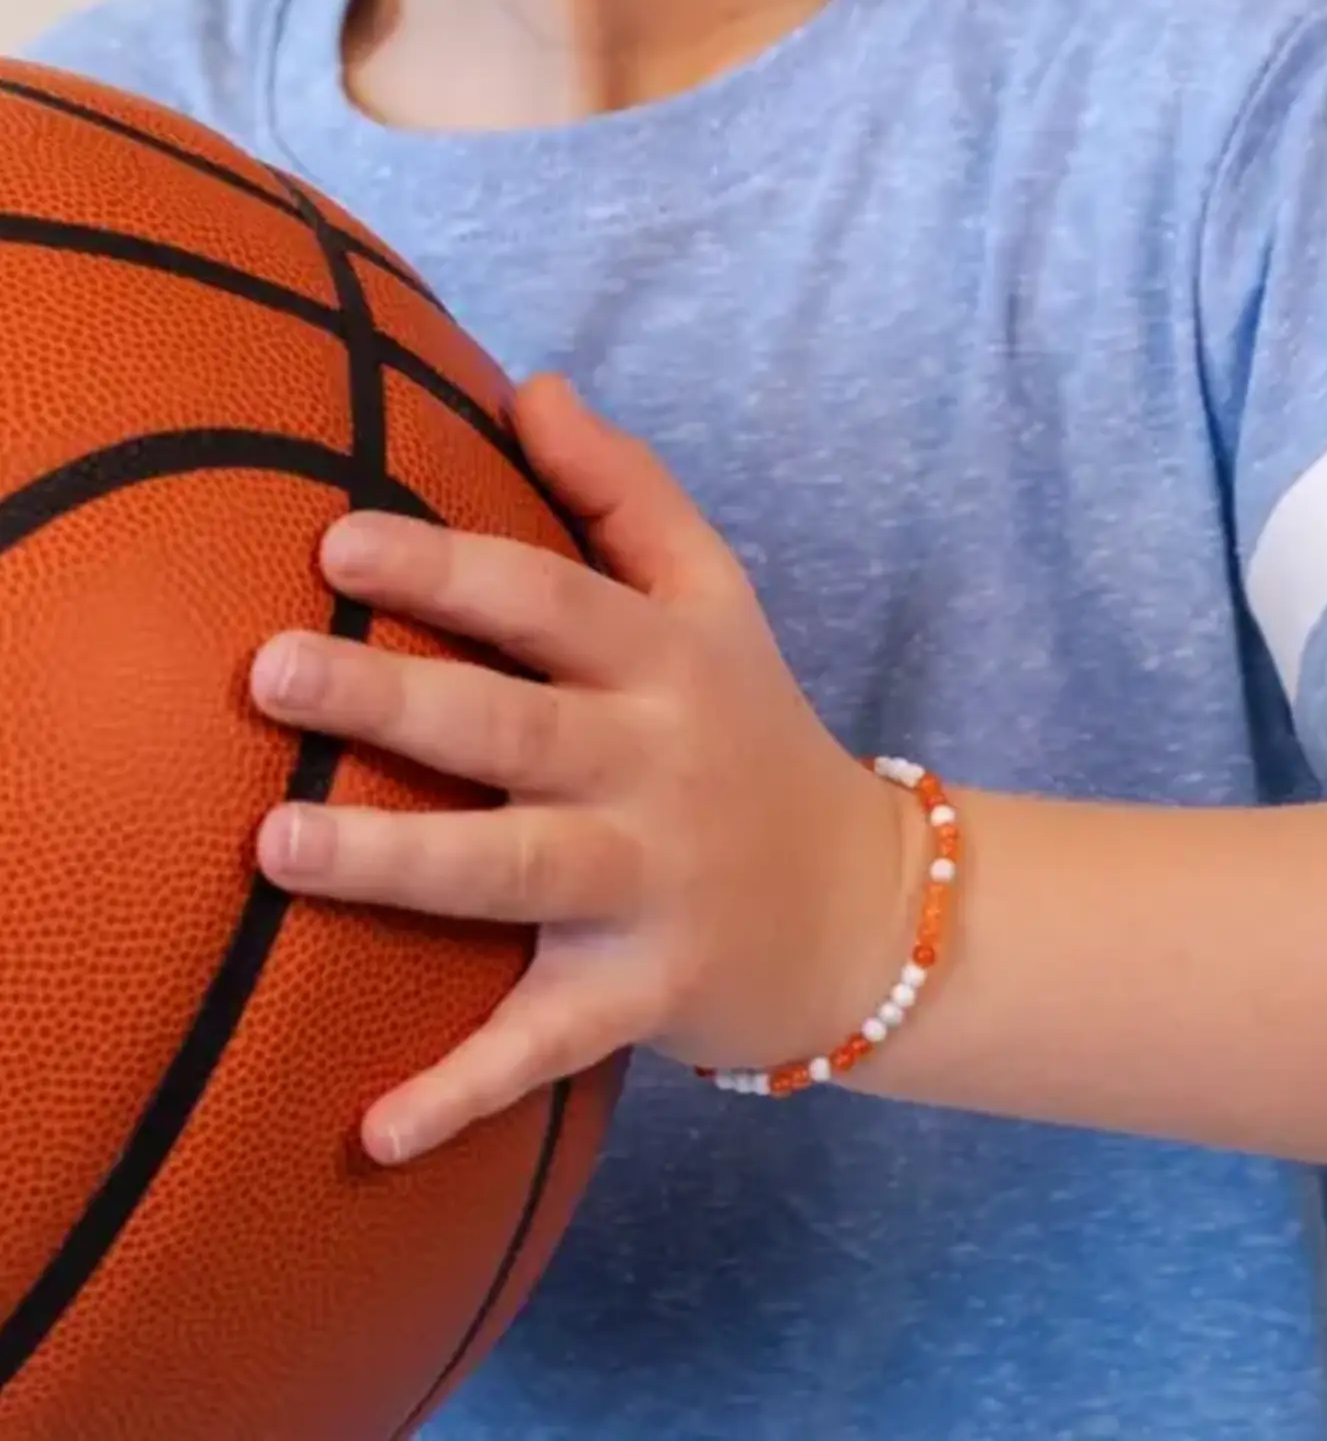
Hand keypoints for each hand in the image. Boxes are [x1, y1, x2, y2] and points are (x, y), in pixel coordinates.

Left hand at [249, 375, 919, 1165]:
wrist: (866, 905)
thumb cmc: (752, 728)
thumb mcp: (716, 596)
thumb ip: (626, 489)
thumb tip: (531, 384)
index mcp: (667, 657)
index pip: (553, 600)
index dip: (450, 571)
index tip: (337, 545)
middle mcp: (659, 763)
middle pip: (516, 725)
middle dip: (394, 701)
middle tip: (271, 671)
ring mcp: (653, 884)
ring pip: (515, 870)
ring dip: (400, 865)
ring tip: (277, 847)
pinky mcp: (645, 995)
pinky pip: (546, 1044)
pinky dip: (465, 1091)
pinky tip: (366, 1132)